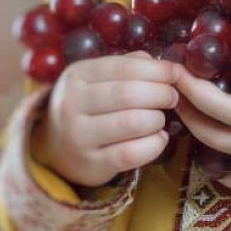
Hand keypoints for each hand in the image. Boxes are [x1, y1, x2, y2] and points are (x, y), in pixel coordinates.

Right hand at [31, 52, 182, 186]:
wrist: (55, 147)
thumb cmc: (88, 106)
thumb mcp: (98, 78)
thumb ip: (129, 66)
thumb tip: (166, 66)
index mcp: (77, 75)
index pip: (125, 67)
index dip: (157, 70)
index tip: (175, 74)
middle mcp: (71, 104)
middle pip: (129, 94)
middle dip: (161, 94)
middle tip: (172, 98)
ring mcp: (77, 136)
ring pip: (132, 123)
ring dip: (157, 119)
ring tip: (160, 118)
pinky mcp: (90, 164)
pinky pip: (131, 153)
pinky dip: (155, 144)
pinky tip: (159, 138)